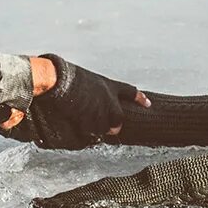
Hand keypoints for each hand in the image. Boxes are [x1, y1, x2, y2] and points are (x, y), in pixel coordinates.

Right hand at [22, 55, 148, 149]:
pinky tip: (76, 122)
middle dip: (114, 126)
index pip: (129, 91)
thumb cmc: (66, 75)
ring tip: (82, 119)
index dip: (139, 98)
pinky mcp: (90, 119)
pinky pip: (90, 132)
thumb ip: (93, 91)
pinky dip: (84, 131)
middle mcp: (109, 98)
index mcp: (108, 85)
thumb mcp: (85, 79)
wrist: (59, 79)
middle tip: (109, 129)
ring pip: (103, 128)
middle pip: (118, 119)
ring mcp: (101, 110)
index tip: (148, 104)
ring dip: (94, 129)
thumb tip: (90, 101)